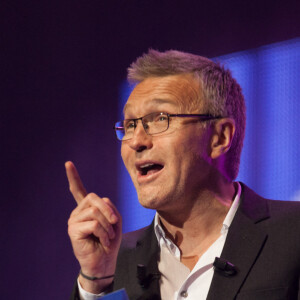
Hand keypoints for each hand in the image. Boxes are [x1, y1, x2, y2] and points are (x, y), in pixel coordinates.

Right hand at [66, 161, 121, 292]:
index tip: (68, 163)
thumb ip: (108, 207)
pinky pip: (94, 224)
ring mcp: (73, 220)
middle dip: (108, 210)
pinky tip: (103, 241)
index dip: (73, 177)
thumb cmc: (110, 240)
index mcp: (87, 208)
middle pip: (94, 198)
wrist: (104, 261)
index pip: (78, 190)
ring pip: (95, 212)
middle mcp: (78, 212)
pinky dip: (104, 232)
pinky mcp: (73, 230)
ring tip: (108, 236)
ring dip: (108, 225)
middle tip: (114, 223)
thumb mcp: (114, 220)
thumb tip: (100, 203)